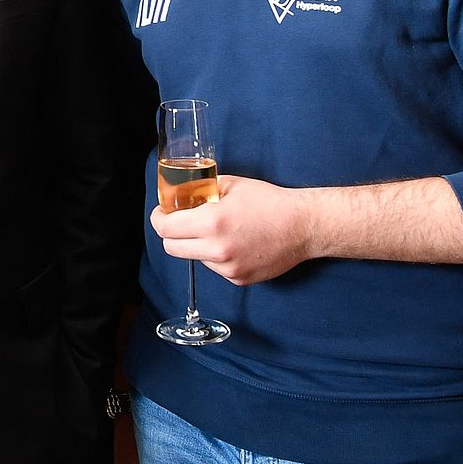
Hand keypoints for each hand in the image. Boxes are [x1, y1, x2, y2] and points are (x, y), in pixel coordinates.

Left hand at [152, 176, 313, 284]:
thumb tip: (180, 194)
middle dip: (171, 234)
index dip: (159, 219)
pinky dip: (217, 256)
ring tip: (220, 231)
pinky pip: (215, 268)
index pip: (165, 229)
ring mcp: (228, 268)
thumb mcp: (231, 184)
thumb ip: (201, 189)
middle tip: (180, 223)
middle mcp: (217, 249)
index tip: (162, 213)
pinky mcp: (238, 278)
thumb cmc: (270, 202)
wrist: (303, 226)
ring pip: (195, 258)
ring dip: (197, 246)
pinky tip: (236, 243)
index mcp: (212, 222)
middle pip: (172, 248)